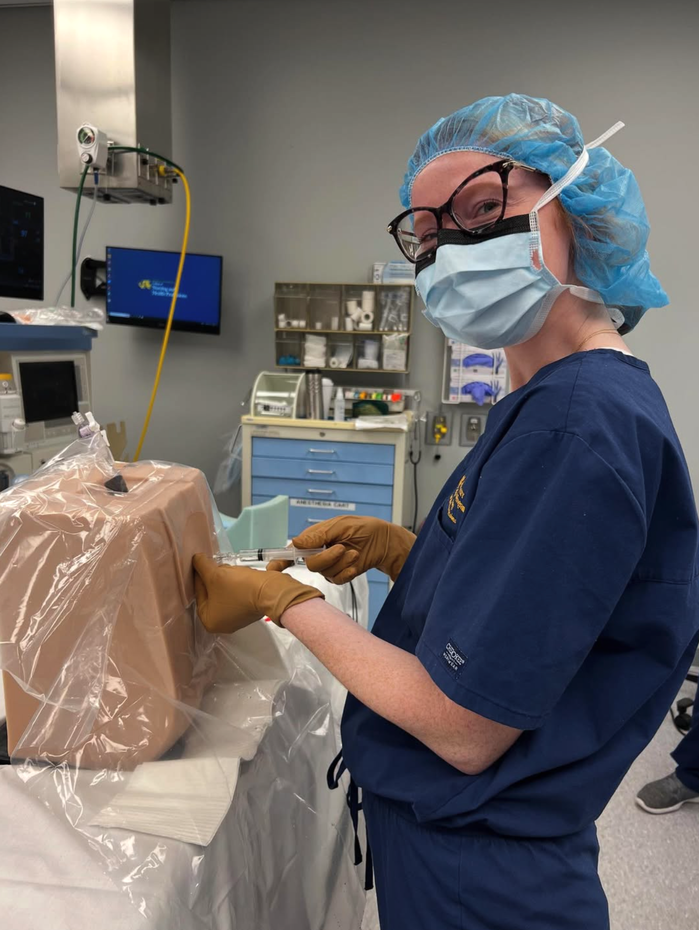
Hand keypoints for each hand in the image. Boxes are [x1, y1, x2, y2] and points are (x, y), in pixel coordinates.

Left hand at [193, 554, 323, 633]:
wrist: (271, 591)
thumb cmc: (238, 588)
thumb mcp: (215, 575)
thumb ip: (201, 566)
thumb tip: (196, 559)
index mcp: (210, 622)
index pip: (198, 594)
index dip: (199, 576)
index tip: (201, 563)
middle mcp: (223, 624)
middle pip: (211, 595)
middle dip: (213, 578)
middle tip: (216, 565)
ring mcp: (238, 618)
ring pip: (224, 593)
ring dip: (225, 579)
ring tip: (230, 569)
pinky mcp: (249, 610)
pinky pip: (237, 595)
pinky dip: (236, 584)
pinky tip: (240, 575)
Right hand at [267, 516, 415, 583]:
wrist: (384, 542)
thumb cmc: (362, 528)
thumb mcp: (339, 526)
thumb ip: (317, 536)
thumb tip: (295, 541)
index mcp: (314, 539)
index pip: (292, 551)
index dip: (280, 561)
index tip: (271, 570)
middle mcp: (319, 553)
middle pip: (311, 564)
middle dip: (327, 557)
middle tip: (342, 547)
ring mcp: (329, 566)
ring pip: (325, 572)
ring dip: (342, 562)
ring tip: (354, 553)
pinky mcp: (340, 575)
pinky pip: (337, 579)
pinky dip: (347, 571)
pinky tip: (355, 564)